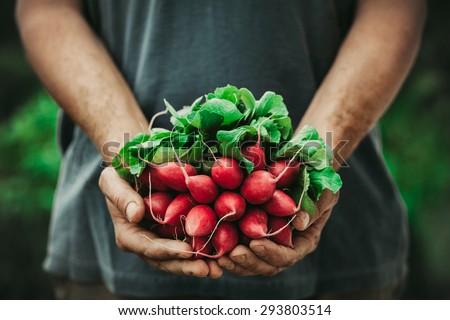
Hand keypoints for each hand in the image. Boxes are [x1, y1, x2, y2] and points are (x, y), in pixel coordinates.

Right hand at [98, 166, 222, 278]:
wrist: (135, 166)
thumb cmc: (120, 172)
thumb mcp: (113, 180)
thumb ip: (121, 197)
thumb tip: (135, 214)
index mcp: (129, 234)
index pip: (147, 247)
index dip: (167, 251)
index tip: (188, 251)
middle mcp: (145, 242)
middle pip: (166, 260)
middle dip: (186, 266)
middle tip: (208, 270)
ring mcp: (162, 240)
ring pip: (179, 258)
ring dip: (198, 265)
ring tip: (218, 269)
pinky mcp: (177, 233)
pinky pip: (191, 244)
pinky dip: (205, 250)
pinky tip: (222, 254)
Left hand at [218, 190, 338, 275]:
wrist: (307, 171)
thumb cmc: (320, 180)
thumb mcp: (324, 191)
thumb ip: (314, 206)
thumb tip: (301, 223)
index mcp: (304, 241)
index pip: (287, 256)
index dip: (271, 253)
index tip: (255, 243)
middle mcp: (285, 247)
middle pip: (267, 265)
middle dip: (249, 262)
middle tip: (232, 254)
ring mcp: (268, 243)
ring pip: (251, 262)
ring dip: (235, 262)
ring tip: (220, 256)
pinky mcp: (251, 234)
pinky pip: (240, 247)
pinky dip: (227, 248)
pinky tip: (213, 245)